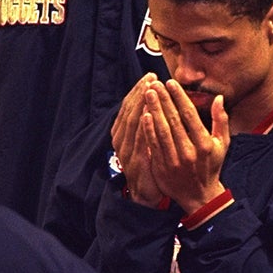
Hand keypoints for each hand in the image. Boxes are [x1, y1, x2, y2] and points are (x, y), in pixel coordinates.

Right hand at [111, 73, 164, 206]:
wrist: (147, 195)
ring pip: (133, 123)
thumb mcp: (144, 143)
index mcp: (121, 134)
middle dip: (140, 93)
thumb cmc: (149, 165)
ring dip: (141, 104)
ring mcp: (126, 152)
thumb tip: (152, 101)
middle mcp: (120, 141)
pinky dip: (144, 126)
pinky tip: (150, 114)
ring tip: (151, 89)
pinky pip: (140, 140)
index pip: (127, 107)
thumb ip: (145, 124)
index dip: (137, 91)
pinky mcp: (136, 162)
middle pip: (129, 111)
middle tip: (151, 78)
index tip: (149, 77)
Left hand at [141, 79, 229, 213]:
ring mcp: (174, 161)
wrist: (199, 196)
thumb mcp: (223, 144)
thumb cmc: (211, 166)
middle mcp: (190, 152)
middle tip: (155, 83)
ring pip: (161, 131)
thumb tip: (218, 98)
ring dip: (153, 110)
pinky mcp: (162, 167)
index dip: (178, 97)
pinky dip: (148, 129)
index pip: (190, 115)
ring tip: (148, 93)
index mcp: (205, 144)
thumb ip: (221, 120)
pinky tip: (143, 115)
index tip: (170, 82)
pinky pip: (153, 145)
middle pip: (173, 120)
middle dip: (163, 99)